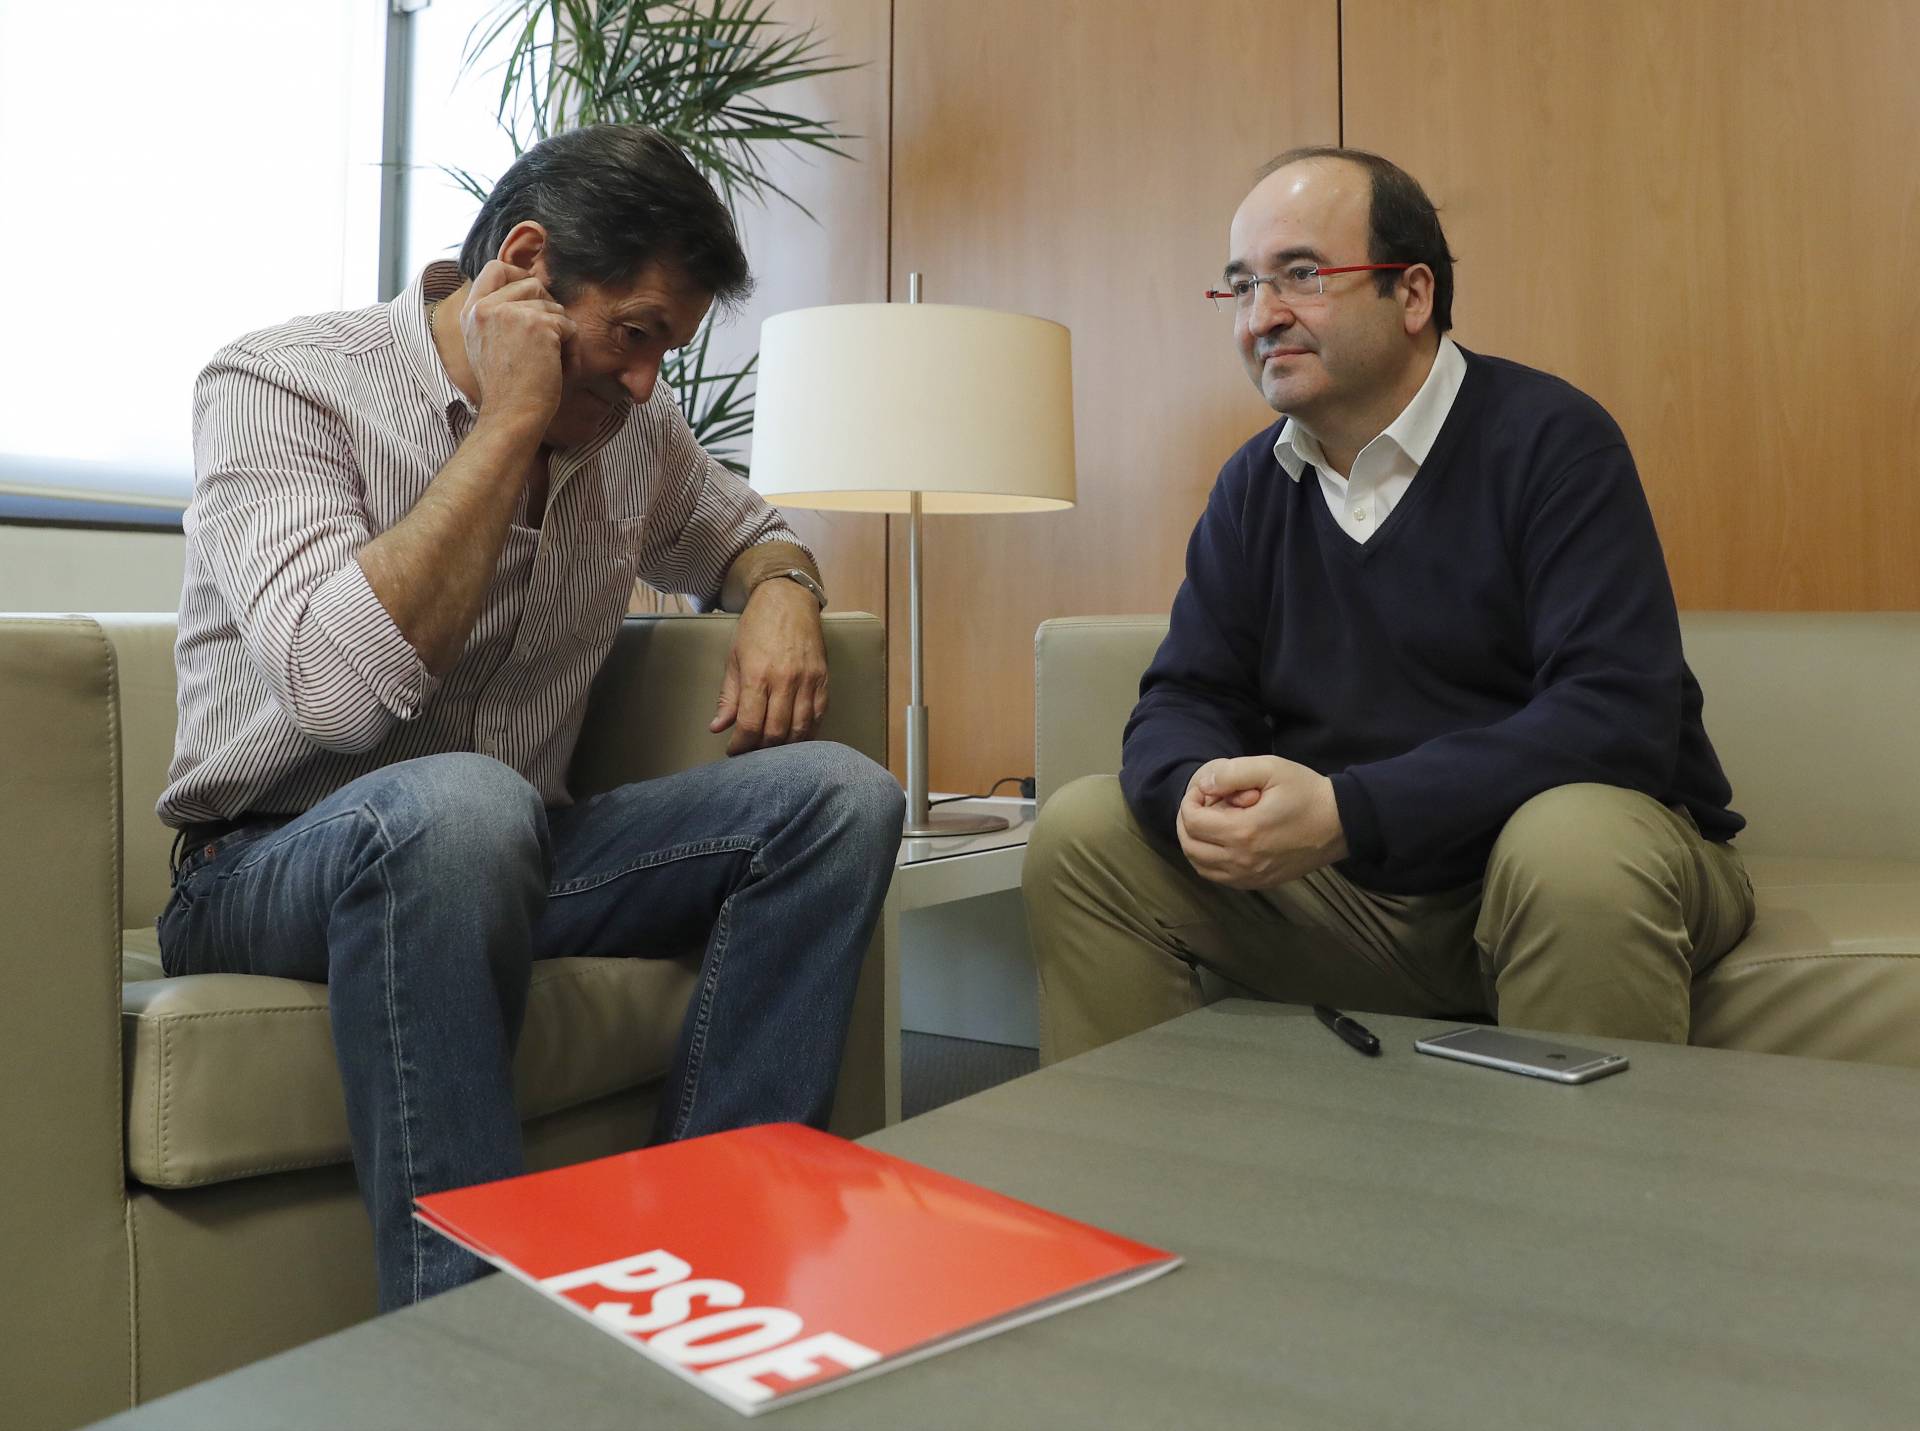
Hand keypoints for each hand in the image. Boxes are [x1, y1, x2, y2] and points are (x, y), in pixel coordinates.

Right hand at [460, 260, 575, 431]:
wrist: (511, 416)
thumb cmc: (506, 389)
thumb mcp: (485, 345)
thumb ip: (497, 316)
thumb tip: (527, 286)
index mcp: (471, 312)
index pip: (495, 268)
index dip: (519, 275)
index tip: (534, 296)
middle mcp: (487, 308)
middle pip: (532, 283)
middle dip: (548, 309)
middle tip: (550, 340)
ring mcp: (511, 313)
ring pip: (554, 305)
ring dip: (562, 333)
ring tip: (553, 362)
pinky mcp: (538, 325)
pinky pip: (569, 326)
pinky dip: (573, 349)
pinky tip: (562, 369)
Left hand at [710, 578, 828, 754]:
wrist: (787, 599)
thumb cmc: (756, 627)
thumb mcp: (734, 659)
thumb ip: (728, 696)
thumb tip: (717, 727)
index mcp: (757, 675)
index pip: (749, 724)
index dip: (741, 745)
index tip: (734, 752)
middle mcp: (784, 680)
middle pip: (775, 732)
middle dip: (762, 750)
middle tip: (753, 754)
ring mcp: (807, 680)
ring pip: (800, 729)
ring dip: (786, 747)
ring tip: (773, 750)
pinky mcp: (823, 679)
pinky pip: (818, 715)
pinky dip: (808, 732)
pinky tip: (796, 738)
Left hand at [1177, 755, 1348, 888]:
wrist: (1340, 823)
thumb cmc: (1306, 792)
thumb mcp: (1270, 768)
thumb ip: (1232, 773)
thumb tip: (1204, 786)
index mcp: (1243, 832)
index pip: (1192, 822)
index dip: (1190, 801)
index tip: (1204, 790)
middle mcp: (1242, 860)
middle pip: (1191, 847)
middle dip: (1187, 823)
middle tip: (1202, 805)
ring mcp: (1251, 876)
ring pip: (1201, 867)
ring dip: (1196, 843)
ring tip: (1209, 822)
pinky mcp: (1260, 882)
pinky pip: (1220, 878)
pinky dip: (1210, 861)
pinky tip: (1221, 842)